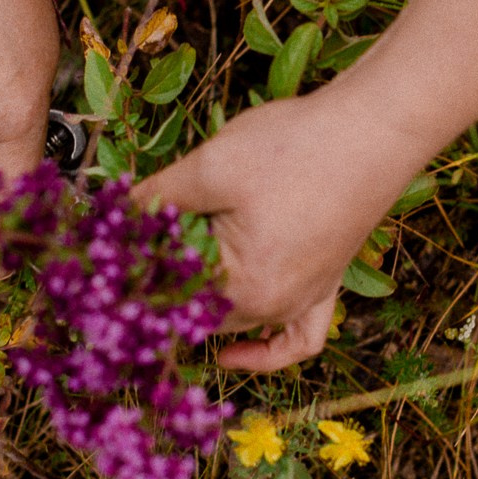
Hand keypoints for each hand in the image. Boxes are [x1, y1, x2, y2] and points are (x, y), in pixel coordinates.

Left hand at [133, 87, 422, 371]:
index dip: (129, 280)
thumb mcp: (210, 167)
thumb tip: (111, 216)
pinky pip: (295, 339)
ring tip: (163, 272)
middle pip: (197, 316)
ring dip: (200, 306)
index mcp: (244, 287)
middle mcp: (275, 307)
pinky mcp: (326, 285)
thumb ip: (156, 200)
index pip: (166, 301)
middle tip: (126, 257)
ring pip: (235, 324)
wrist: (374, 128)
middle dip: (160, 291)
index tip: (103, 260)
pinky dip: (265, 350)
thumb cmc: (295, 147)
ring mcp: (304, 300)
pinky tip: (237, 349)